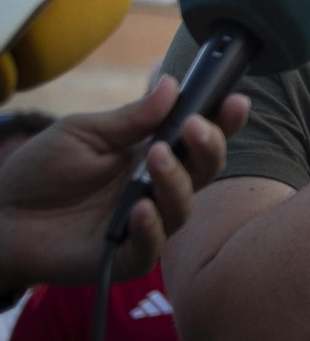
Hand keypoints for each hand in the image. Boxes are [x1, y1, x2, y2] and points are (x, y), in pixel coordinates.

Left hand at [0, 76, 247, 290]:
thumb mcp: (84, 133)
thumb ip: (130, 118)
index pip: (199, 138)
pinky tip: (139, 209)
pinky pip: (152, 247)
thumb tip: (172, 84)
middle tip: (194, 127)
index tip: (236, 101)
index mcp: (154, 154)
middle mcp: (159, 189)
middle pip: (205, 171)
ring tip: (154, 159)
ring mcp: (147, 224)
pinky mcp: (127, 257)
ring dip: (176, 181)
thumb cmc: (42, 171)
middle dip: (209, 147)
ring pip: (184, 206)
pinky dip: (151, 228)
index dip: (224, 122)